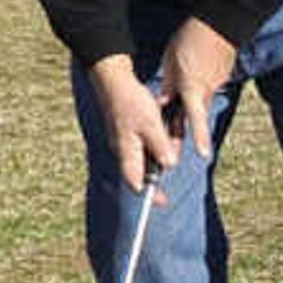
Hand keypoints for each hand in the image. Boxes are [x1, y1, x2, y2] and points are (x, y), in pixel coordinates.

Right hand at [86, 54, 179, 192]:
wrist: (113, 80)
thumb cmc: (131, 101)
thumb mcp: (151, 124)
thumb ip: (160, 146)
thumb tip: (168, 166)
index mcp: (126, 151)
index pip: (134, 182)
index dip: (147, 194)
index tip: (160, 202)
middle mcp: (122, 150)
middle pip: (138, 173)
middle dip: (153, 179)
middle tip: (164, 189)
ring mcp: (122, 141)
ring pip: (140, 159)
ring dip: (155, 160)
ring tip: (167, 152)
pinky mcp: (125, 132)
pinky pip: (139, 147)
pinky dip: (151, 148)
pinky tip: (160, 139)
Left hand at [155, 18, 239, 158]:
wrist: (221, 21)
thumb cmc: (192, 39)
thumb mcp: (171, 62)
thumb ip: (168, 84)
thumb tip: (163, 101)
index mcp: (193, 88)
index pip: (196, 119)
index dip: (199, 137)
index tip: (203, 154)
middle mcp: (208, 90)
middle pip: (195, 114)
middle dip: (186, 127)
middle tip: (175, 143)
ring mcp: (217, 82)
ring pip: (201, 99)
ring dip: (191, 101)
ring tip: (183, 85)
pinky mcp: (222, 74)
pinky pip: (208, 86)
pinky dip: (200, 84)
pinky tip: (196, 67)